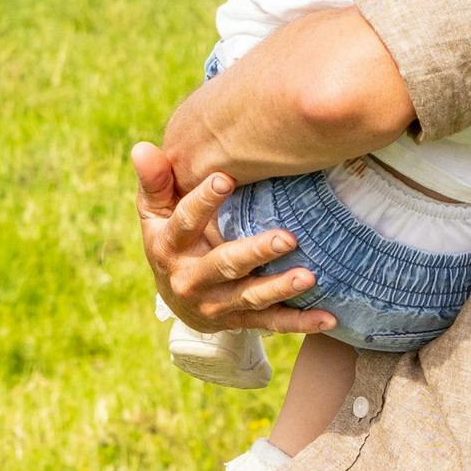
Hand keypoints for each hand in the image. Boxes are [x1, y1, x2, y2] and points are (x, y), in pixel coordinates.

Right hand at [132, 142, 335, 334]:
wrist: (175, 297)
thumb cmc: (169, 236)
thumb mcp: (154, 211)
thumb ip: (154, 180)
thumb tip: (142, 147)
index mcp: (168, 247)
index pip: (184, 223)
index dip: (203, 202)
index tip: (226, 179)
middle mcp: (190, 280)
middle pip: (224, 266)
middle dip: (255, 253)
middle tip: (287, 238)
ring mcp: (215, 305)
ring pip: (250, 298)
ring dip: (280, 288)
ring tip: (309, 276)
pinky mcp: (238, 322)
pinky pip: (270, 324)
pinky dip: (299, 322)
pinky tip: (327, 317)